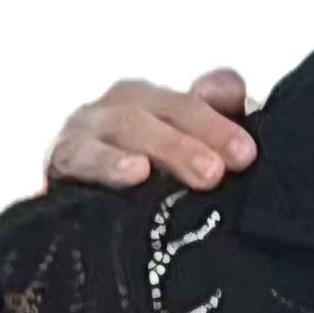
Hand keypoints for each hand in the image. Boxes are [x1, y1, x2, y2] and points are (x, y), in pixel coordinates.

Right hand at [45, 68, 258, 190]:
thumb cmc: (145, 185)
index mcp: (169, 101)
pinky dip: (109, 162)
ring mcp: (95, 125)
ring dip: (171, 147)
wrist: (77, 219)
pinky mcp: (64, 155)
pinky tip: (135, 172)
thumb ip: (219, 133)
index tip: (249, 153)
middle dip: (210, 132)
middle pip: (175, 107)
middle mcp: (133, 103)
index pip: (209, 92)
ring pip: (134, 124)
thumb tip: (241, 102)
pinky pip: (84, 154)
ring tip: (205, 173)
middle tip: (236, 163)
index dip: (230, 116)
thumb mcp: (190, 160)